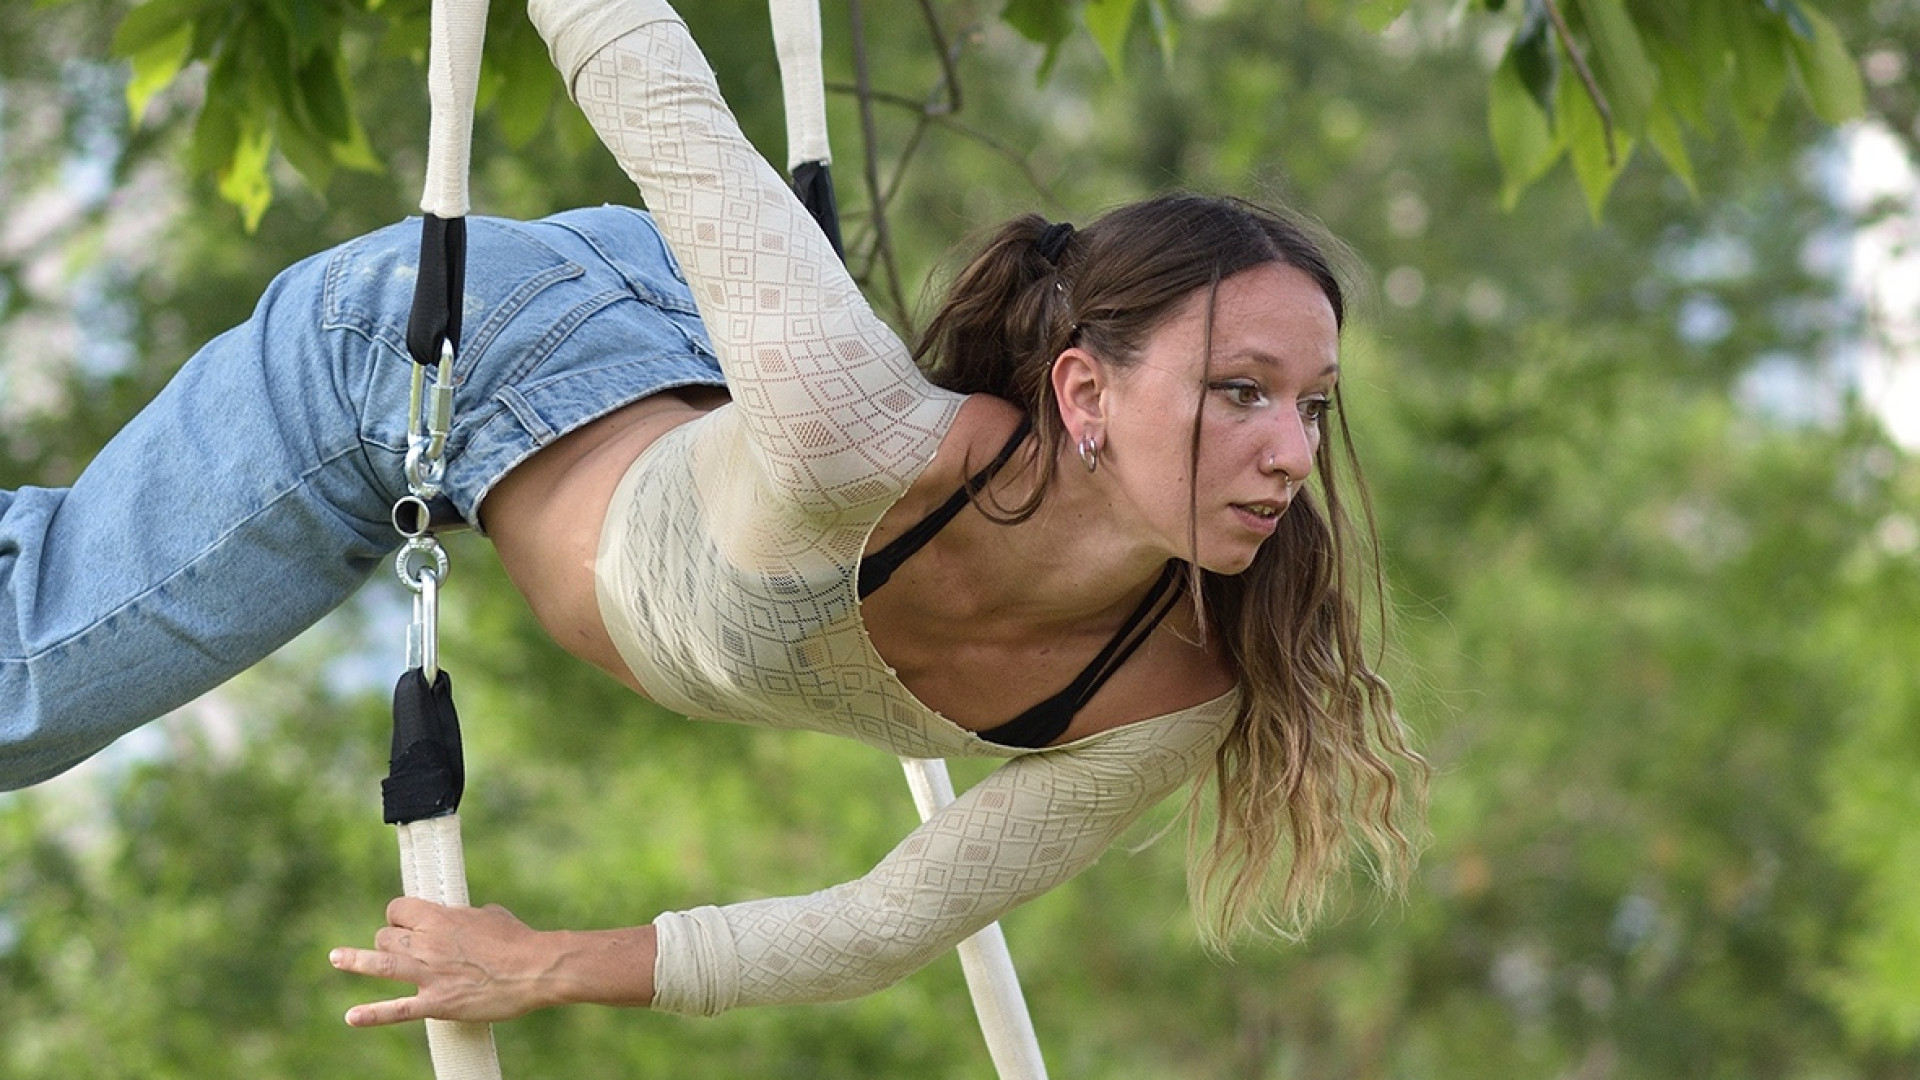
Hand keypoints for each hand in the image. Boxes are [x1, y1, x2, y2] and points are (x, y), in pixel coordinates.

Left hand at [330, 897, 553, 1026]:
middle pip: (387, 935)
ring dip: (356, 960)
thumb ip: (466, 916)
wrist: (534, 968)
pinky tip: (352, 1017)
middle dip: (389, 938)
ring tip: (336, 957)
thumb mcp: (490, 915)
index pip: (399, 909)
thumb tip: (463, 918)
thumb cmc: (517, 939)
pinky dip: (373, 1014)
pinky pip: (398, 1009)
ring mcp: (429, 974)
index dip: (398, 914)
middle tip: (400, 947)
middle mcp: (428, 943)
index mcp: (440, 917)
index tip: (402, 920)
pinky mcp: (437, 1003)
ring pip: (382, 963)